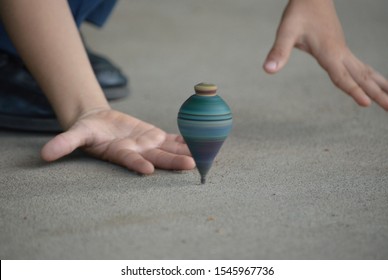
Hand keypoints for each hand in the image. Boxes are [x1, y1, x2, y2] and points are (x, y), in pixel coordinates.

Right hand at [41, 109, 195, 173]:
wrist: (101, 124)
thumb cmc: (88, 131)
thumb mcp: (76, 134)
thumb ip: (65, 143)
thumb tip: (44, 154)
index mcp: (120, 153)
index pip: (129, 160)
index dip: (138, 164)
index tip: (147, 169)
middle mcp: (138, 152)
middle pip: (157, 158)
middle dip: (173, 162)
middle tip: (191, 166)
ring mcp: (149, 145)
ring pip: (170, 149)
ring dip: (187, 151)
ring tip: (206, 154)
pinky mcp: (156, 136)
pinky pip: (173, 138)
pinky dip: (187, 139)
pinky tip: (203, 138)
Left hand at [263, 0, 387, 110]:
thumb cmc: (299, 13)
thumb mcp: (286, 32)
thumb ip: (279, 51)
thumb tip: (268, 69)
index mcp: (329, 52)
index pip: (342, 76)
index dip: (353, 90)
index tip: (366, 104)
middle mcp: (341, 53)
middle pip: (361, 77)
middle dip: (377, 94)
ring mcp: (344, 51)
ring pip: (366, 72)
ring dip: (381, 86)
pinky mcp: (343, 50)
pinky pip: (362, 67)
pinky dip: (373, 77)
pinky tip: (380, 84)